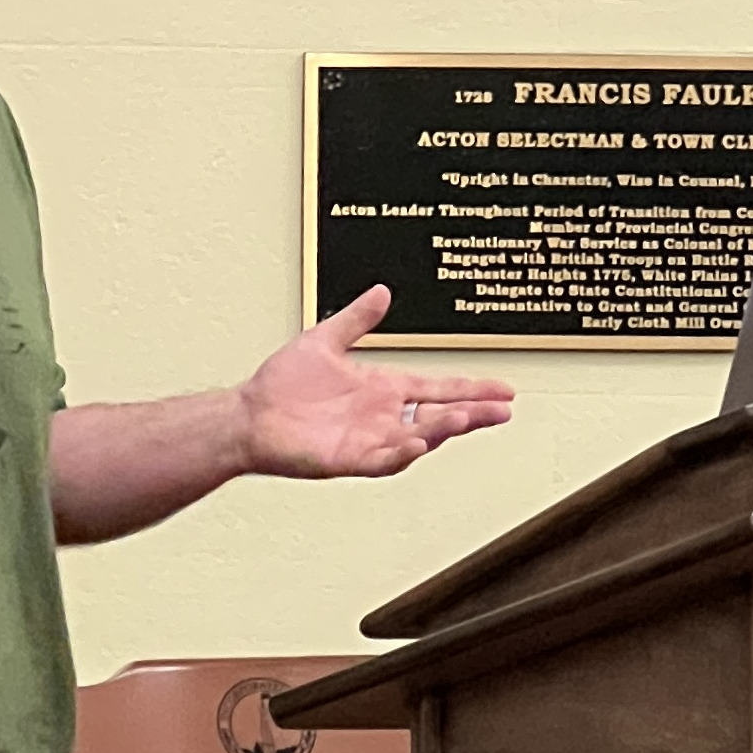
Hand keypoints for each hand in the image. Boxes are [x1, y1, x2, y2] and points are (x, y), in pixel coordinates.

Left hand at [237, 285, 513, 479]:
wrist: (248, 413)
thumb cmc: (281, 383)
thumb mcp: (325, 340)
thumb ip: (356, 318)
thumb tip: (382, 292)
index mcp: (382, 389)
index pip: (438, 389)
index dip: (471, 389)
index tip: (504, 390)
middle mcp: (381, 416)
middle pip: (438, 415)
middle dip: (472, 413)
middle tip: (502, 410)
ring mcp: (367, 439)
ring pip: (417, 437)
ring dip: (441, 429)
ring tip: (466, 418)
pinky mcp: (347, 459)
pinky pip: (382, 460)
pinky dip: (401, 452)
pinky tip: (418, 441)